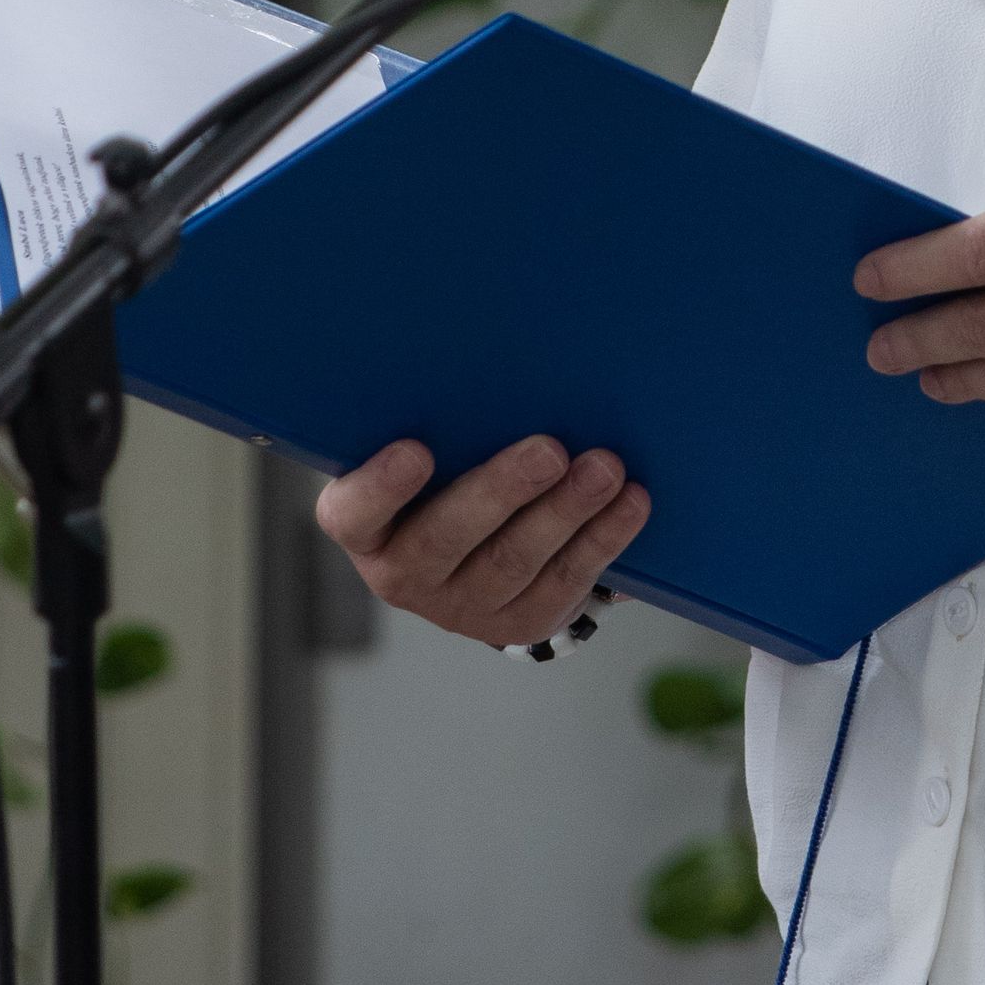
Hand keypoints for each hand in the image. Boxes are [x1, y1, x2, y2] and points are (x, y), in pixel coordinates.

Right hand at [315, 432, 648, 650]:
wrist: (475, 546)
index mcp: (363, 524)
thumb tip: (499, 363)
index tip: (417, 449)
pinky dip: (603, 538)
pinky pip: (563, 582)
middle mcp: (402, 574)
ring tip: (605, 469)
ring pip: (514, 562)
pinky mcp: (518, 622)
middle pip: (446, 537)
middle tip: (549, 450)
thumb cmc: (445, 472)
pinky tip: (631, 503)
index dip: (381, 487)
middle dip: (503, 490)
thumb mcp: (429, 447)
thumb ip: (442, 422)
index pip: (353, 513)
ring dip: (566, 511)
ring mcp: (461, 606)